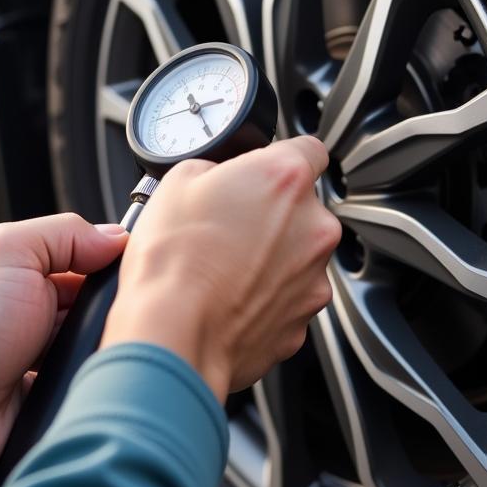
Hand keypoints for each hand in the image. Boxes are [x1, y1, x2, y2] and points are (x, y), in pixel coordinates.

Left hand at [0, 214, 127, 485]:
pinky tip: (99, 382)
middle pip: (106, 305)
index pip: (95, 260)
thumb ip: (63, 234)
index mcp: (35, 275)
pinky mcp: (61, 397)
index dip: (116, 262)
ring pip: (106, 345)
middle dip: (116, 309)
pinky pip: (98, 387)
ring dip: (109, 347)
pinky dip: (102, 384)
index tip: (132, 269)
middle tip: (115, 314)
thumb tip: (116, 237)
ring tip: (105, 350)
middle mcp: (47, 314)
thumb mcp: (10, 253)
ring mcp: (55, 358)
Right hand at [101, 136, 339, 399]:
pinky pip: (285, 298)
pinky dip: (262, 297)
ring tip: (219, 266)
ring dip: (267, 257)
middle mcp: (313, 227)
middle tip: (224, 225)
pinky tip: (225, 297)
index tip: (265, 169)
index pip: (309, 148)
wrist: (173, 337)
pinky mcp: (302, 322)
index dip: (281, 157)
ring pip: (295, 255)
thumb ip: (215, 169)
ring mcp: (313, 278)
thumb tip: (220, 178)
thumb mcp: (177, 181)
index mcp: (286, 179)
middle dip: (268, 213)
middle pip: (301, 208)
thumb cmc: (173, 262)